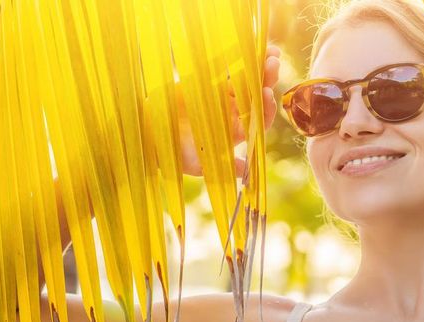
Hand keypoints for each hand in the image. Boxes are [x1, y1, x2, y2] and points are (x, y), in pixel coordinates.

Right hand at [177, 45, 280, 177]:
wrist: (151, 134)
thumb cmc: (174, 152)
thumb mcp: (199, 164)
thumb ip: (222, 166)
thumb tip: (245, 172)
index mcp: (237, 132)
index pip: (259, 120)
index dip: (266, 108)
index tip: (267, 94)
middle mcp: (234, 113)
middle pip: (257, 96)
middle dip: (267, 80)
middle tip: (272, 64)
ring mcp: (223, 96)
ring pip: (246, 79)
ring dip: (259, 66)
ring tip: (270, 52)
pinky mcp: (210, 82)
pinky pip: (228, 69)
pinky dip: (238, 58)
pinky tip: (247, 45)